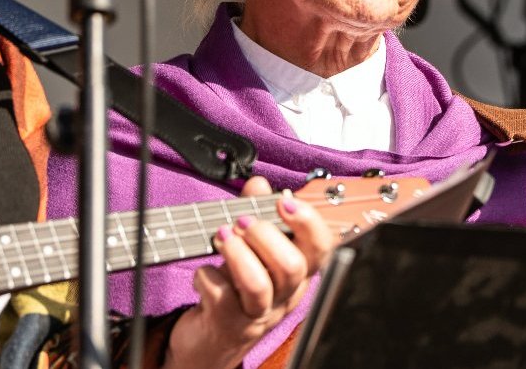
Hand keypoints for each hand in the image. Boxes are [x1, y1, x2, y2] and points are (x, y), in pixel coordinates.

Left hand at [165, 176, 337, 368]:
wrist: (211, 339)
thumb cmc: (236, 291)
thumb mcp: (251, 250)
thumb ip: (256, 214)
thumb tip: (259, 184)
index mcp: (299, 274)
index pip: (322, 248)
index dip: (308, 223)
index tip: (284, 201)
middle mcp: (285, 296)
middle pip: (293, 266)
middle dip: (265, 236)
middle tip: (241, 221)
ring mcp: (259, 314)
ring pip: (259, 285)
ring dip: (237, 254)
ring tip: (221, 236)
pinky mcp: (229, 326)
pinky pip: (221, 297)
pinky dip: (207, 276)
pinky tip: (203, 271)